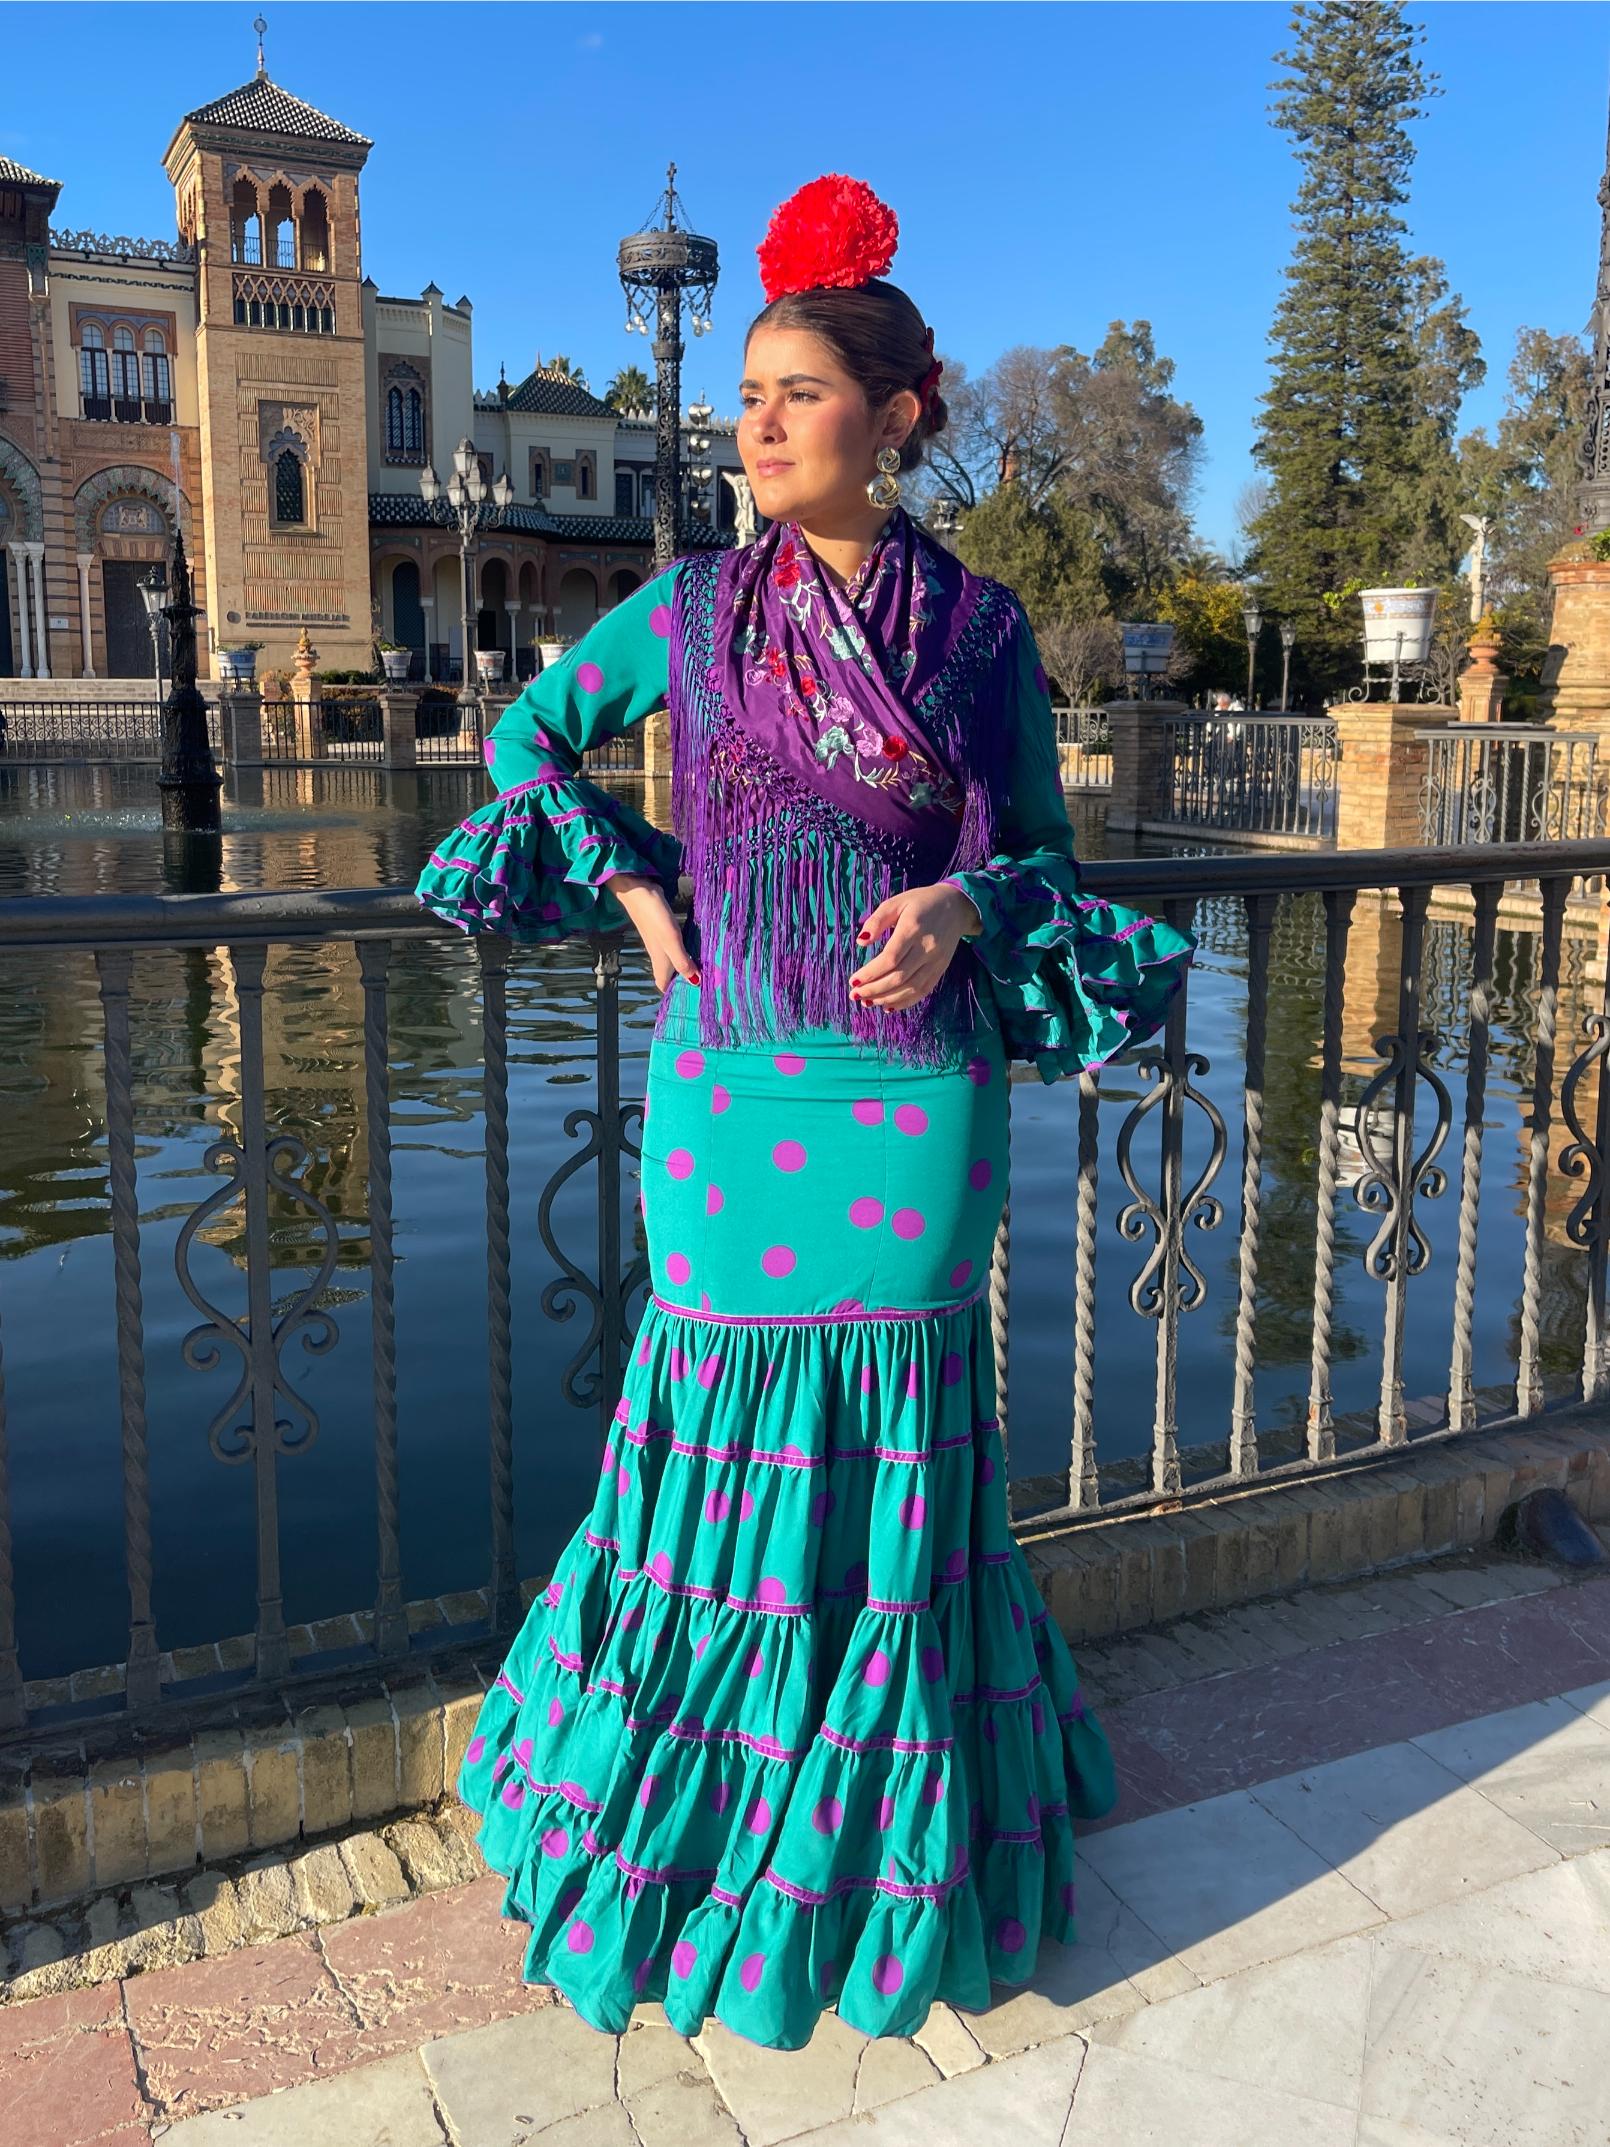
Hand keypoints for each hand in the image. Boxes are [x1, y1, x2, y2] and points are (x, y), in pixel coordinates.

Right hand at [608, 874, 699, 993]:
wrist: (638, 890)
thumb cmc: (654, 917)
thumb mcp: (671, 941)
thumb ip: (682, 961)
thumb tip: (695, 982)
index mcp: (660, 962)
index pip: (664, 985)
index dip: (676, 993)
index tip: (695, 997)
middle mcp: (660, 955)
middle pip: (671, 974)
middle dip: (685, 981)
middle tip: (708, 983)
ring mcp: (662, 942)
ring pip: (675, 960)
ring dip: (688, 965)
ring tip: (708, 968)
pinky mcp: (664, 930)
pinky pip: (677, 946)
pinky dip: (687, 951)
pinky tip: (697, 947)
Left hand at [851, 881, 981, 1011]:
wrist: (956, 906)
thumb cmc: (920, 902)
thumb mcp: (896, 902)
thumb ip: (877, 920)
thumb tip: (861, 942)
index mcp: (913, 928)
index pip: (890, 958)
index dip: (871, 973)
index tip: (853, 980)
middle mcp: (927, 947)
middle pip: (899, 976)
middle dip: (874, 990)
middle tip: (855, 995)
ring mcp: (936, 961)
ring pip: (911, 987)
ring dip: (887, 999)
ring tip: (868, 1002)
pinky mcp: (941, 969)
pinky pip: (923, 990)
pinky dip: (905, 1001)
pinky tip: (888, 1006)